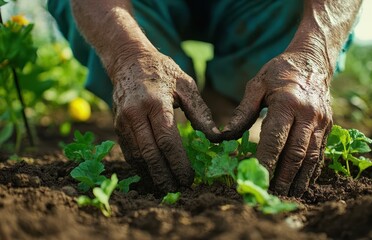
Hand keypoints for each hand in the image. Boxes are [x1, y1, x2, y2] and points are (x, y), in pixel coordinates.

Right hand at [111, 50, 219, 192]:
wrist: (128, 59)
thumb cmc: (162, 71)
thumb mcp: (186, 85)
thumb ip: (201, 113)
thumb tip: (215, 138)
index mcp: (155, 103)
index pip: (167, 142)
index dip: (178, 164)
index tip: (189, 179)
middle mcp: (135, 114)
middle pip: (150, 154)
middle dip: (164, 176)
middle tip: (178, 190)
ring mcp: (123, 120)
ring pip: (136, 156)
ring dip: (151, 175)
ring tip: (166, 187)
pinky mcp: (117, 125)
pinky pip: (128, 151)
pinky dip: (140, 166)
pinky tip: (152, 175)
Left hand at [223, 52, 332, 196]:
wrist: (313, 60)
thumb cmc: (280, 71)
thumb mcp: (257, 85)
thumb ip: (243, 111)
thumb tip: (225, 136)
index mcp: (287, 102)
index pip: (275, 139)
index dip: (266, 161)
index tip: (256, 178)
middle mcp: (308, 114)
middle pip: (295, 153)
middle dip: (283, 177)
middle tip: (271, 194)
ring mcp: (322, 121)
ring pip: (311, 157)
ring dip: (299, 179)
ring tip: (288, 195)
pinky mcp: (329, 126)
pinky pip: (321, 153)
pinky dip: (313, 171)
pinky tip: (304, 183)